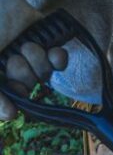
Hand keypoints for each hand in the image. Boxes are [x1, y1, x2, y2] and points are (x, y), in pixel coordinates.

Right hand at [0, 0, 67, 119]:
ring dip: (37, 62)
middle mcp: (10, 64)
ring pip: (43, 74)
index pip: (10, 97)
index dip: (13, 100)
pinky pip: (58, 61)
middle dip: (23, 75)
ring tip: (25, 46)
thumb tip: (10, 115)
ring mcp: (28, 52)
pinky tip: (56, 53)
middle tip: (13, 60)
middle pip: (27, 87)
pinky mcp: (44, 39)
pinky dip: (59, 60)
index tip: (15, 103)